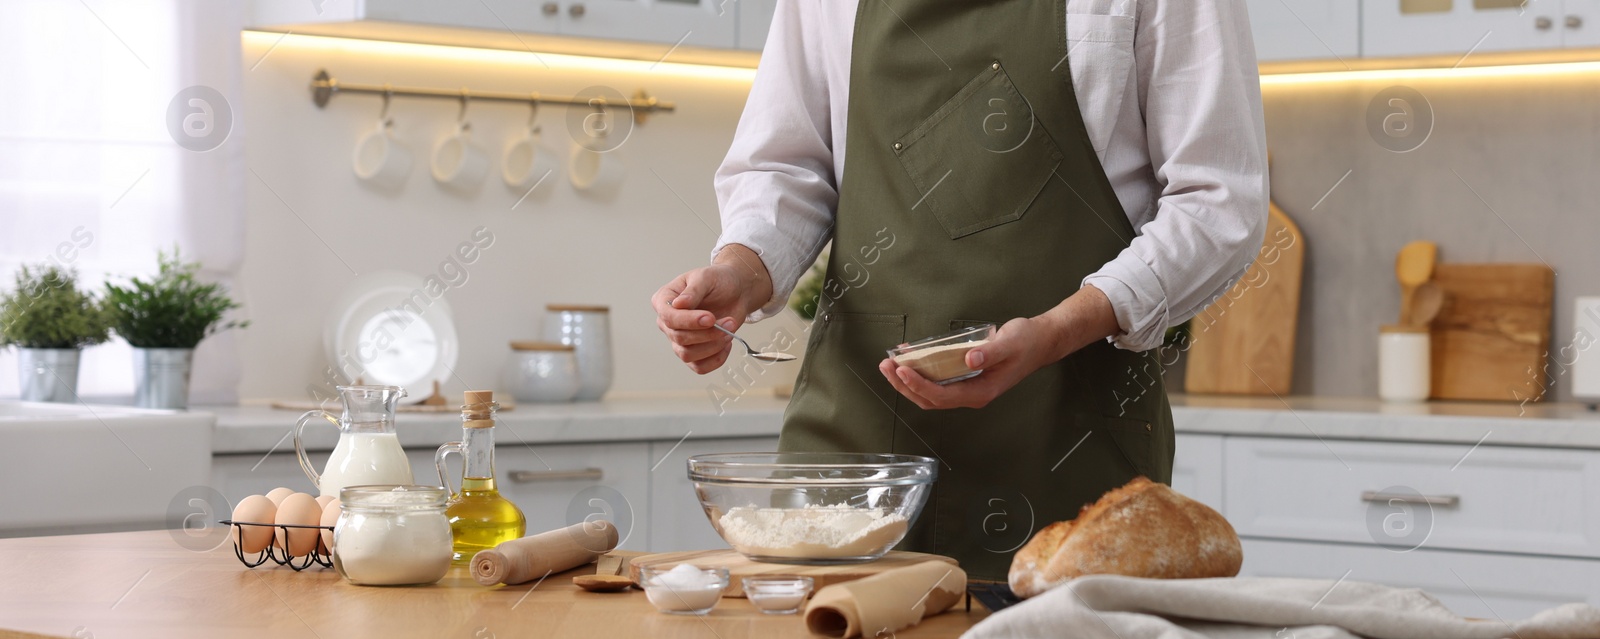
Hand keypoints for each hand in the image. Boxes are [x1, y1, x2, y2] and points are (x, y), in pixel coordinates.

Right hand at [652, 244, 773, 373]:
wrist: (736, 291)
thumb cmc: (718, 281)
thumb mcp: (706, 277)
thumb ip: (693, 290)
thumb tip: (679, 303)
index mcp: (664, 300)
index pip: (668, 318)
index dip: (689, 321)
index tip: (710, 318)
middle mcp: (669, 322)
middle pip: (680, 338)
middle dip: (707, 333)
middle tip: (729, 322)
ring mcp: (680, 339)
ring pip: (687, 355)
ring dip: (713, 346)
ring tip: (729, 331)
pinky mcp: (694, 352)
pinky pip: (699, 366)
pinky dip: (716, 359)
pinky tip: (726, 344)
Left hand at [879, 316, 1058, 408]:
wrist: (1040, 342)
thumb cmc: (1027, 342)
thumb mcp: (1011, 343)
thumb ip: (990, 352)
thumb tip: (969, 359)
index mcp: (981, 392)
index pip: (942, 396)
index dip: (919, 385)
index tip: (901, 370)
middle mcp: (972, 395)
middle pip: (930, 399)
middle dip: (904, 385)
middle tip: (886, 366)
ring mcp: (968, 388)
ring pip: (930, 393)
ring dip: (908, 381)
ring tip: (890, 364)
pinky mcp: (965, 379)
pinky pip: (937, 381)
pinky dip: (921, 372)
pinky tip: (910, 357)